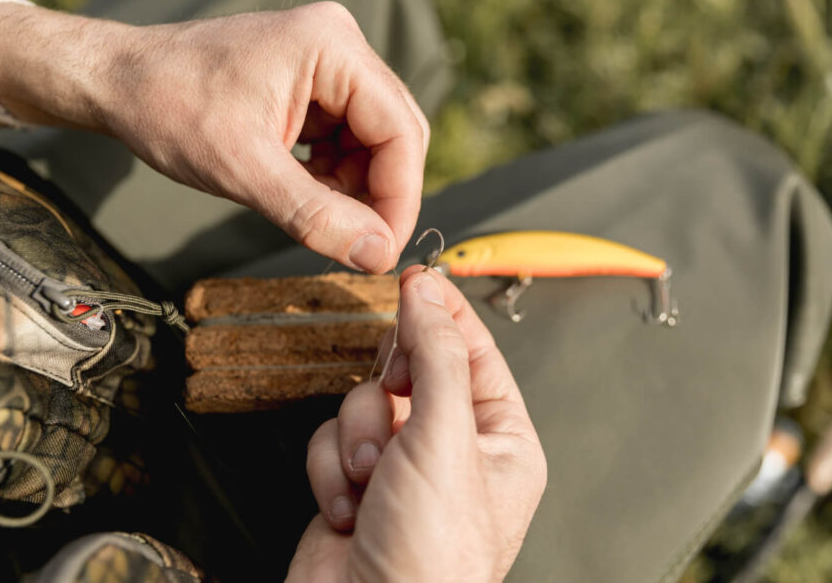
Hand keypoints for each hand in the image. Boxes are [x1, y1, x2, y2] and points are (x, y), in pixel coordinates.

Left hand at [0, 0, 428, 272]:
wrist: (117, 82)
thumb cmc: (167, 106)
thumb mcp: (244, 170)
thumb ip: (316, 216)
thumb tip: (377, 254)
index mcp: (331, 47)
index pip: (400, 130)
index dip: (400, 197)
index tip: (384, 249)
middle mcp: (338, 47)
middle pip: (394, 134)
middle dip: (380, 195)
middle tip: (362, 247)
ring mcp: (325, 65)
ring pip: (371, 142)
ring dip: (356, 189)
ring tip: (321, 220)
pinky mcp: (310, 85)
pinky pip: (345, 139)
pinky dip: (334, 177)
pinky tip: (307, 197)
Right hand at [287, 267, 546, 581]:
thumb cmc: (430, 560)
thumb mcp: (443, 439)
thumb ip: (435, 355)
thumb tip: (427, 293)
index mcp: (500, 440)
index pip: (474, 353)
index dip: (443, 313)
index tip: (416, 277)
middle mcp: (454, 451)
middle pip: (412, 371)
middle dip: (390, 390)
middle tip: (394, 394)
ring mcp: (402, 468)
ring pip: (365, 403)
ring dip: (357, 438)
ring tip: (371, 479)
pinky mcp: (355, 485)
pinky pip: (333, 439)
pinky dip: (331, 469)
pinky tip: (347, 508)